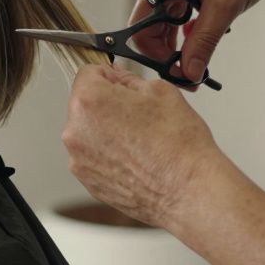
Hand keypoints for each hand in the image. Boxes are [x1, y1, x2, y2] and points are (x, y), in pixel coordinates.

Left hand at [62, 64, 224, 229]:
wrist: (189, 190)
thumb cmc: (178, 145)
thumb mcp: (159, 91)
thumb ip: (128, 79)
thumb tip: (118, 77)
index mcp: (89, 101)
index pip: (87, 73)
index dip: (109, 76)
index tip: (122, 85)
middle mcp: (75, 131)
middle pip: (85, 105)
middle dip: (107, 105)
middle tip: (138, 115)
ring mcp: (79, 160)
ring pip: (89, 133)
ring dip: (107, 131)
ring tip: (140, 141)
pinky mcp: (88, 182)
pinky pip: (94, 158)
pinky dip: (110, 155)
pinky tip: (136, 159)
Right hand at [129, 0, 264, 84]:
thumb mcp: (225, 6)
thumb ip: (203, 42)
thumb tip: (188, 74)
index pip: (140, 29)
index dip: (157, 56)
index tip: (181, 74)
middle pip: (150, 28)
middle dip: (170, 52)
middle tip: (195, 73)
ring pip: (164, 23)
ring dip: (182, 41)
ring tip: (205, 53)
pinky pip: (175, 13)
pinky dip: (189, 28)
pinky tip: (209, 29)